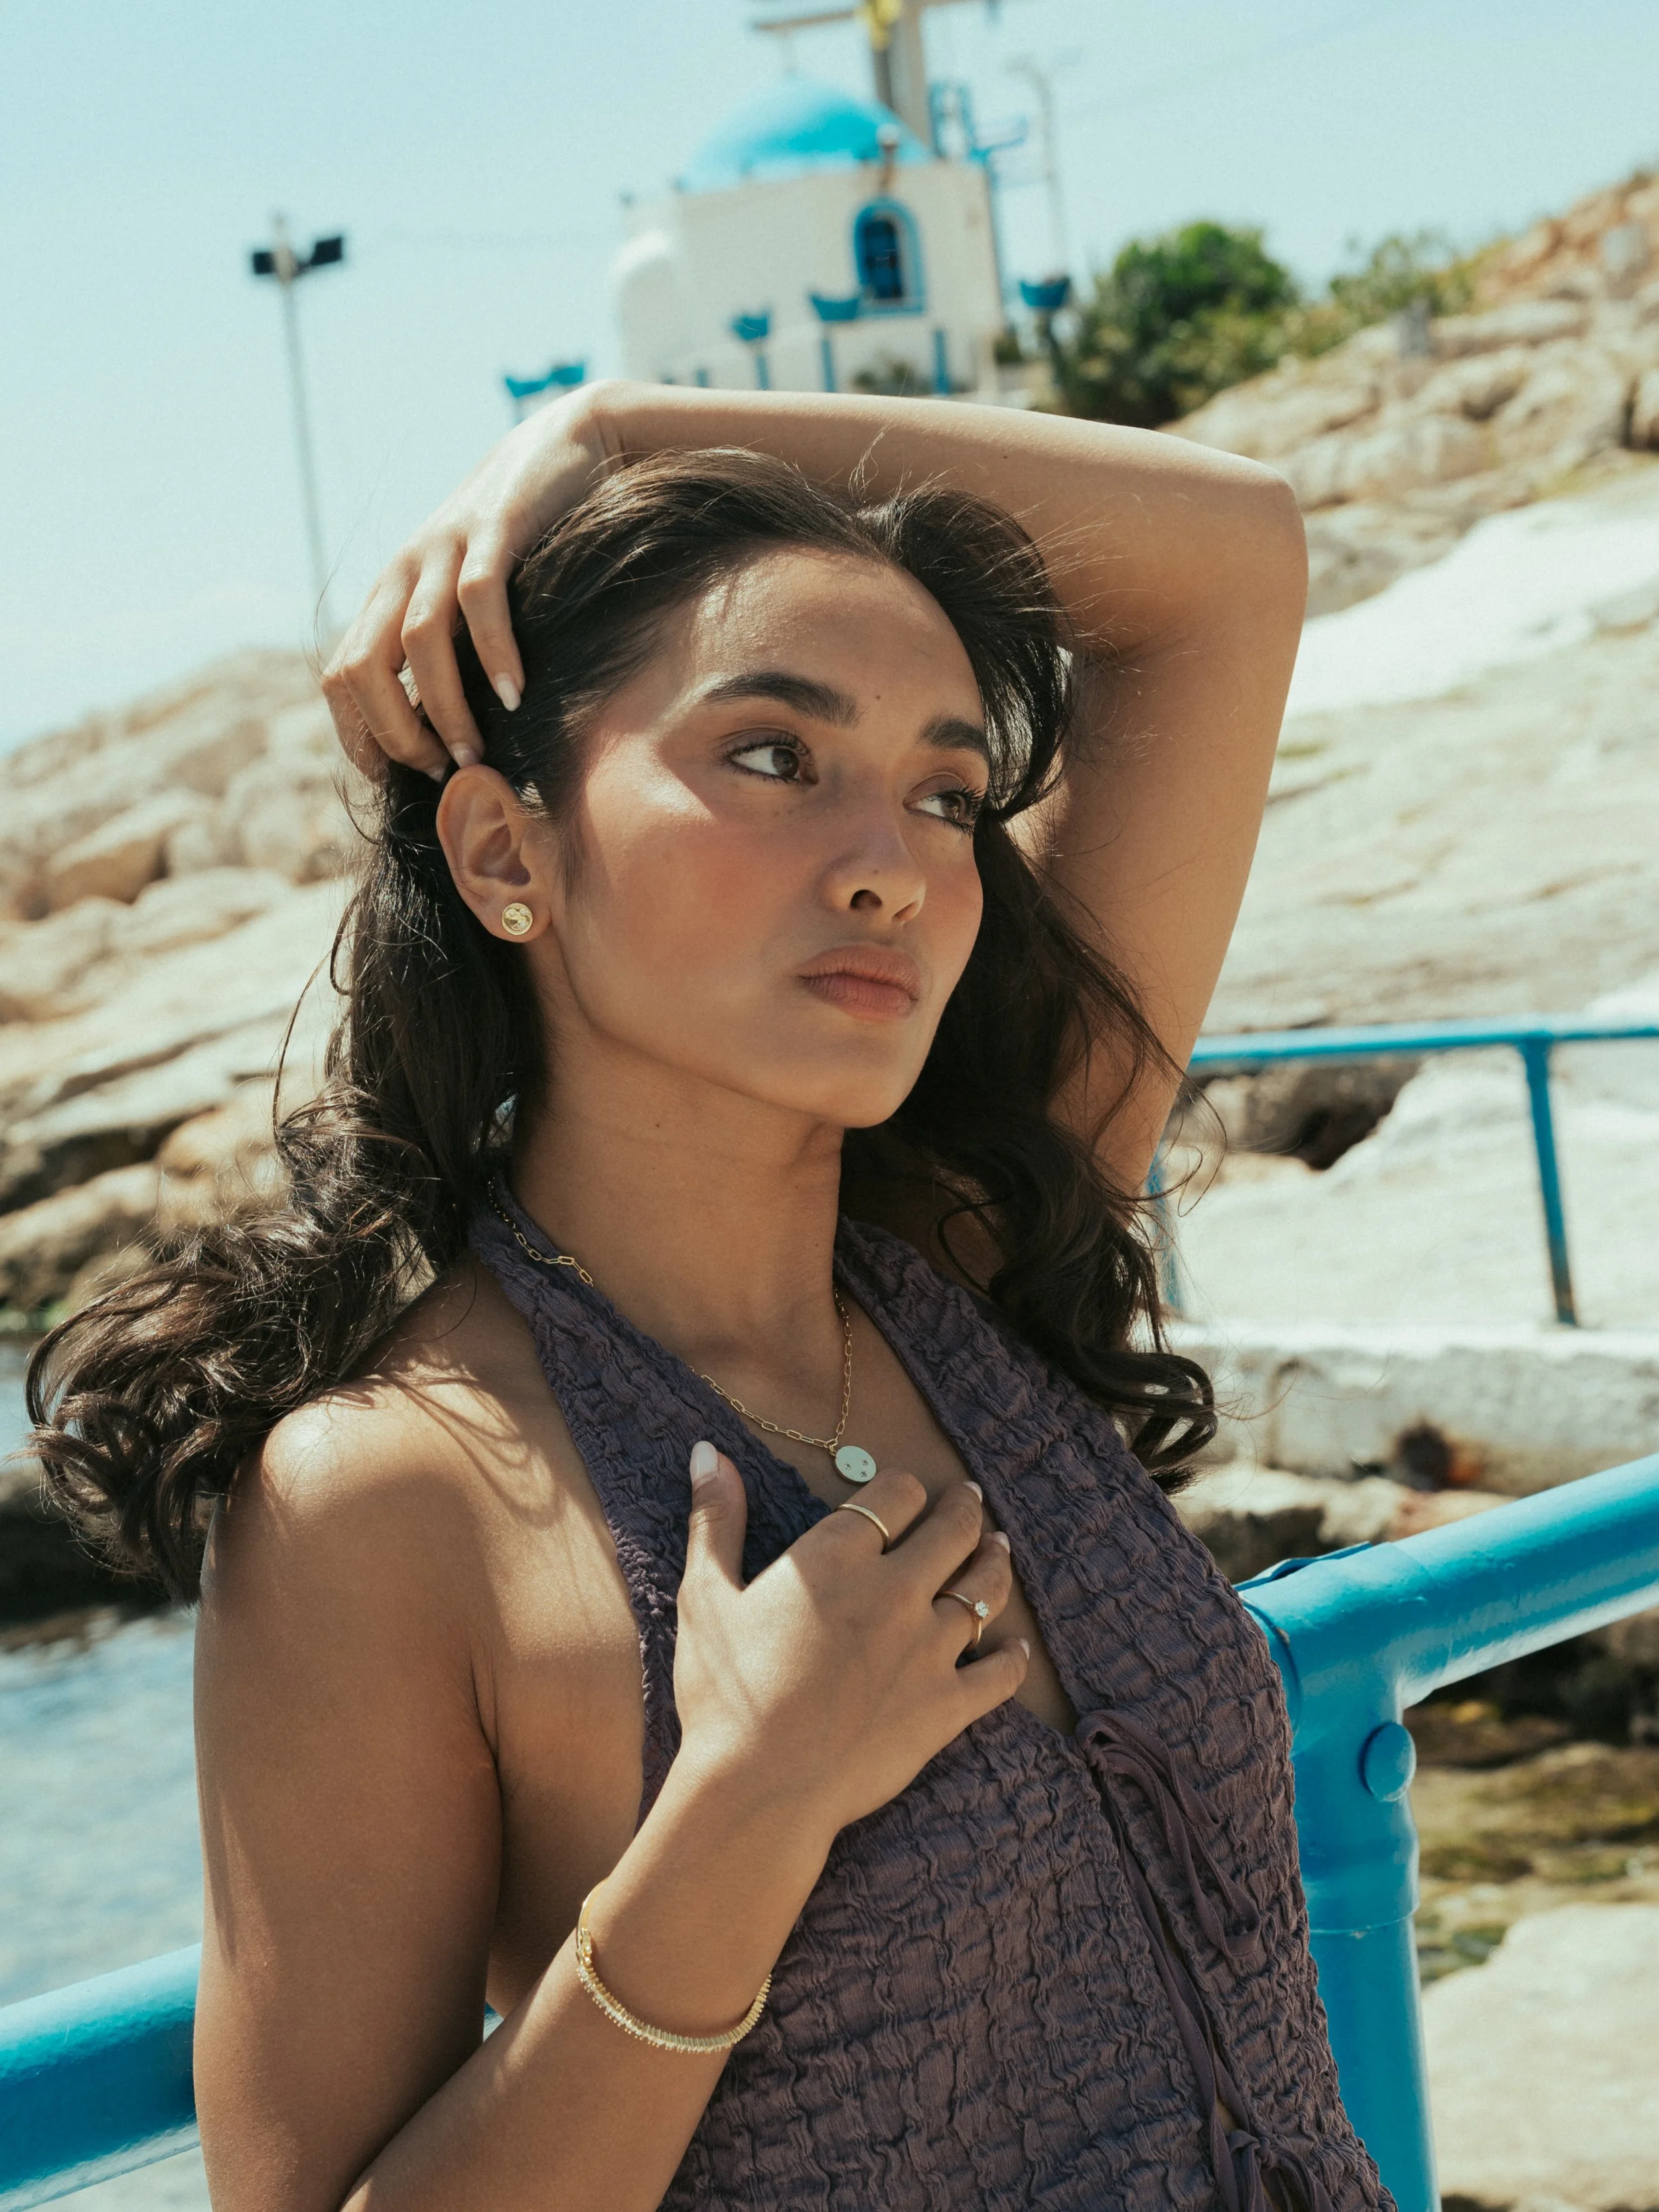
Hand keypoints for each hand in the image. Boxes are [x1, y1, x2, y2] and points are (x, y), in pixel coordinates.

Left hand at [320, 384, 620, 780]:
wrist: (563, 445)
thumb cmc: (526, 542)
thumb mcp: (470, 594)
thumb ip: (450, 647)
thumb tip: (448, 734)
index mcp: (388, 594)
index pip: (340, 677)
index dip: (360, 736)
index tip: (403, 779)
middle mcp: (402, 571)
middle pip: (362, 666)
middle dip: (393, 734)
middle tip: (438, 773)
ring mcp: (443, 548)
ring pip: (418, 642)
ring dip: (443, 710)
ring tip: (474, 756)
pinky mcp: (493, 530)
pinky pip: (479, 602)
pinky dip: (492, 655)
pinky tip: (513, 696)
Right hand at [670, 1445, 1027, 1849]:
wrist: (761, 1788)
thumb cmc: (725, 1694)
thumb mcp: (706, 1598)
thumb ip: (716, 1520)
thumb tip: (706, 1451)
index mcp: (838, 1556)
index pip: (897, 1493)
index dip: (905, 1487)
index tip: (908, 1491)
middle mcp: (895, 1590)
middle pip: (953, 1530)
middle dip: (964, 1510)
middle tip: (971, 1501)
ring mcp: (929, 1648)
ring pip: (983, 1590)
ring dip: (995, 1565)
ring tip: (1000, 1550)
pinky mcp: (948, 1705)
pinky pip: (998, 1673)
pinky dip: (1011, 1658)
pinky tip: (1017, 1650)